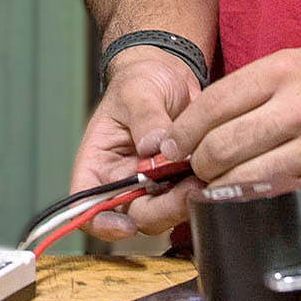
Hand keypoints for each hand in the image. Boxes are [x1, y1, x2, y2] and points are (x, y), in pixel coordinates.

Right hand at [70, 49, 200, 238]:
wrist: (170, 75)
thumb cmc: (140, 81)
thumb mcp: (136, 92)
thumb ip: (145, 118)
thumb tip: (154, 147)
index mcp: (98, 163)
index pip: (88, 206)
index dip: (103, 223)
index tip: (127, 226)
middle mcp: (122, 181)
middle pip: (135, 215)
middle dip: (162, 209)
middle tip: (188, 187)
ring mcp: (152, 186)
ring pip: (166, 213)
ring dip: (186, 200)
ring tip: (204, 172)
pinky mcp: (179, 183)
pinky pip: (190, 199)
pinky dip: (202, 190)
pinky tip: (212, 170)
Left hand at [166, 45, 300, 195]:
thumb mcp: (291, 64)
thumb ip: (245, 92)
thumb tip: (190, 128)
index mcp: (281, 72)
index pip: (211, 106)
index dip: (182, 132)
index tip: (172, 146)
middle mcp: (296, 109)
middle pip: (221, 146)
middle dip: (198, 164)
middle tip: (197, 169)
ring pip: (245, 177)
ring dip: (223, 186)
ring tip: (221, 183)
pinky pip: (282, 196)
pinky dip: (262, 201)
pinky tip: (256, 197)